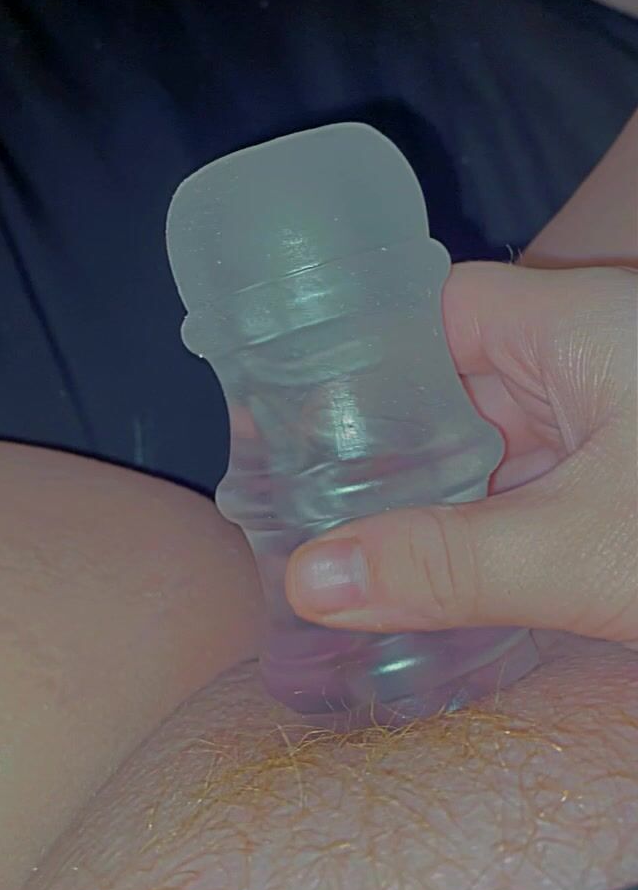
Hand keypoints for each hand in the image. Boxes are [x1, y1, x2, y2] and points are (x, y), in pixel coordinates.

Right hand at [286, 263, 637, 649]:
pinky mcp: (624, 470)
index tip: (285, 411)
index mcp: (574, 326)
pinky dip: (487, 518)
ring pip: (492, 436)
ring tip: (353, 540)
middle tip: (302, 494)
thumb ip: (447, 564)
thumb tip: (316, 578)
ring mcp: (610, 413)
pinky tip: (437, 565)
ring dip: (436, 489)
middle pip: (452, 377)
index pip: (428, 311)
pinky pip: (534, 478)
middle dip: (384, 439)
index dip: (354, 356)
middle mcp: (588, 355)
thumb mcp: (580, 551)